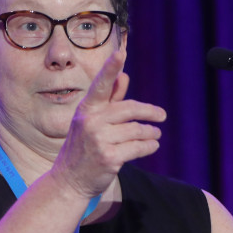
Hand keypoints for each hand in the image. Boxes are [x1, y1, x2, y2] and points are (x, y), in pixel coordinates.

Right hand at [51, 50, 166, 198]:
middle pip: (130, 109)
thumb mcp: (91, 122)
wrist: (70, 180)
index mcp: (86, 109)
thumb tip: (124, 76)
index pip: (101, 85)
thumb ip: (109, 99)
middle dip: (150, 112)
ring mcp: (99, 140)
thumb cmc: (83, 147)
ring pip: (137, 130)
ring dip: (151, 133)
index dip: (111, 68)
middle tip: (162, 116)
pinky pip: (138, 147)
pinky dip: (149, 146)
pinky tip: (151, 146)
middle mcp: (91, 122)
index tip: (120, 52)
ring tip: (155, 134)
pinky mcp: (109, 158)